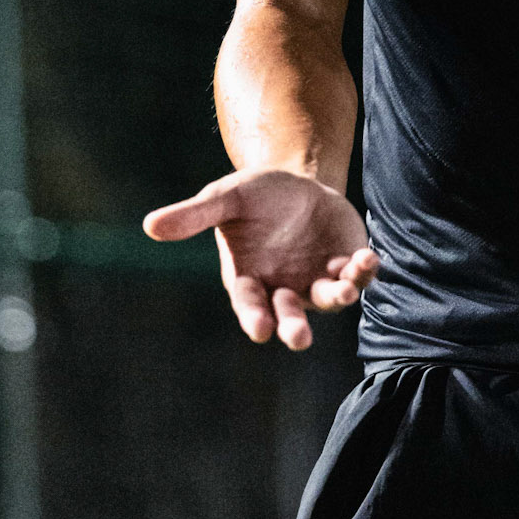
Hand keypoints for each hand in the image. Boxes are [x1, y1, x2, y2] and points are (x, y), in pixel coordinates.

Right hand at [143, 169, 379, 350]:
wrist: (298, 180)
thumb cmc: (254, 194)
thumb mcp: (224, 197)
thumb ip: (194, 215)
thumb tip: (149, 226)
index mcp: (250, 278)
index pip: (250, 305)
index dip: (254, 317)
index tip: (260, 329)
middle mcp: (283, 287)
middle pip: (289, 316)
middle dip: (294, 327)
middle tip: (299, 338)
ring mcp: (317, 279)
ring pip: (329, 299)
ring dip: (338, 295)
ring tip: (347, 287)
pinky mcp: (346, 264)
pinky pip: (358, 276)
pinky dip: (365, 271)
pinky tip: (368, 258)